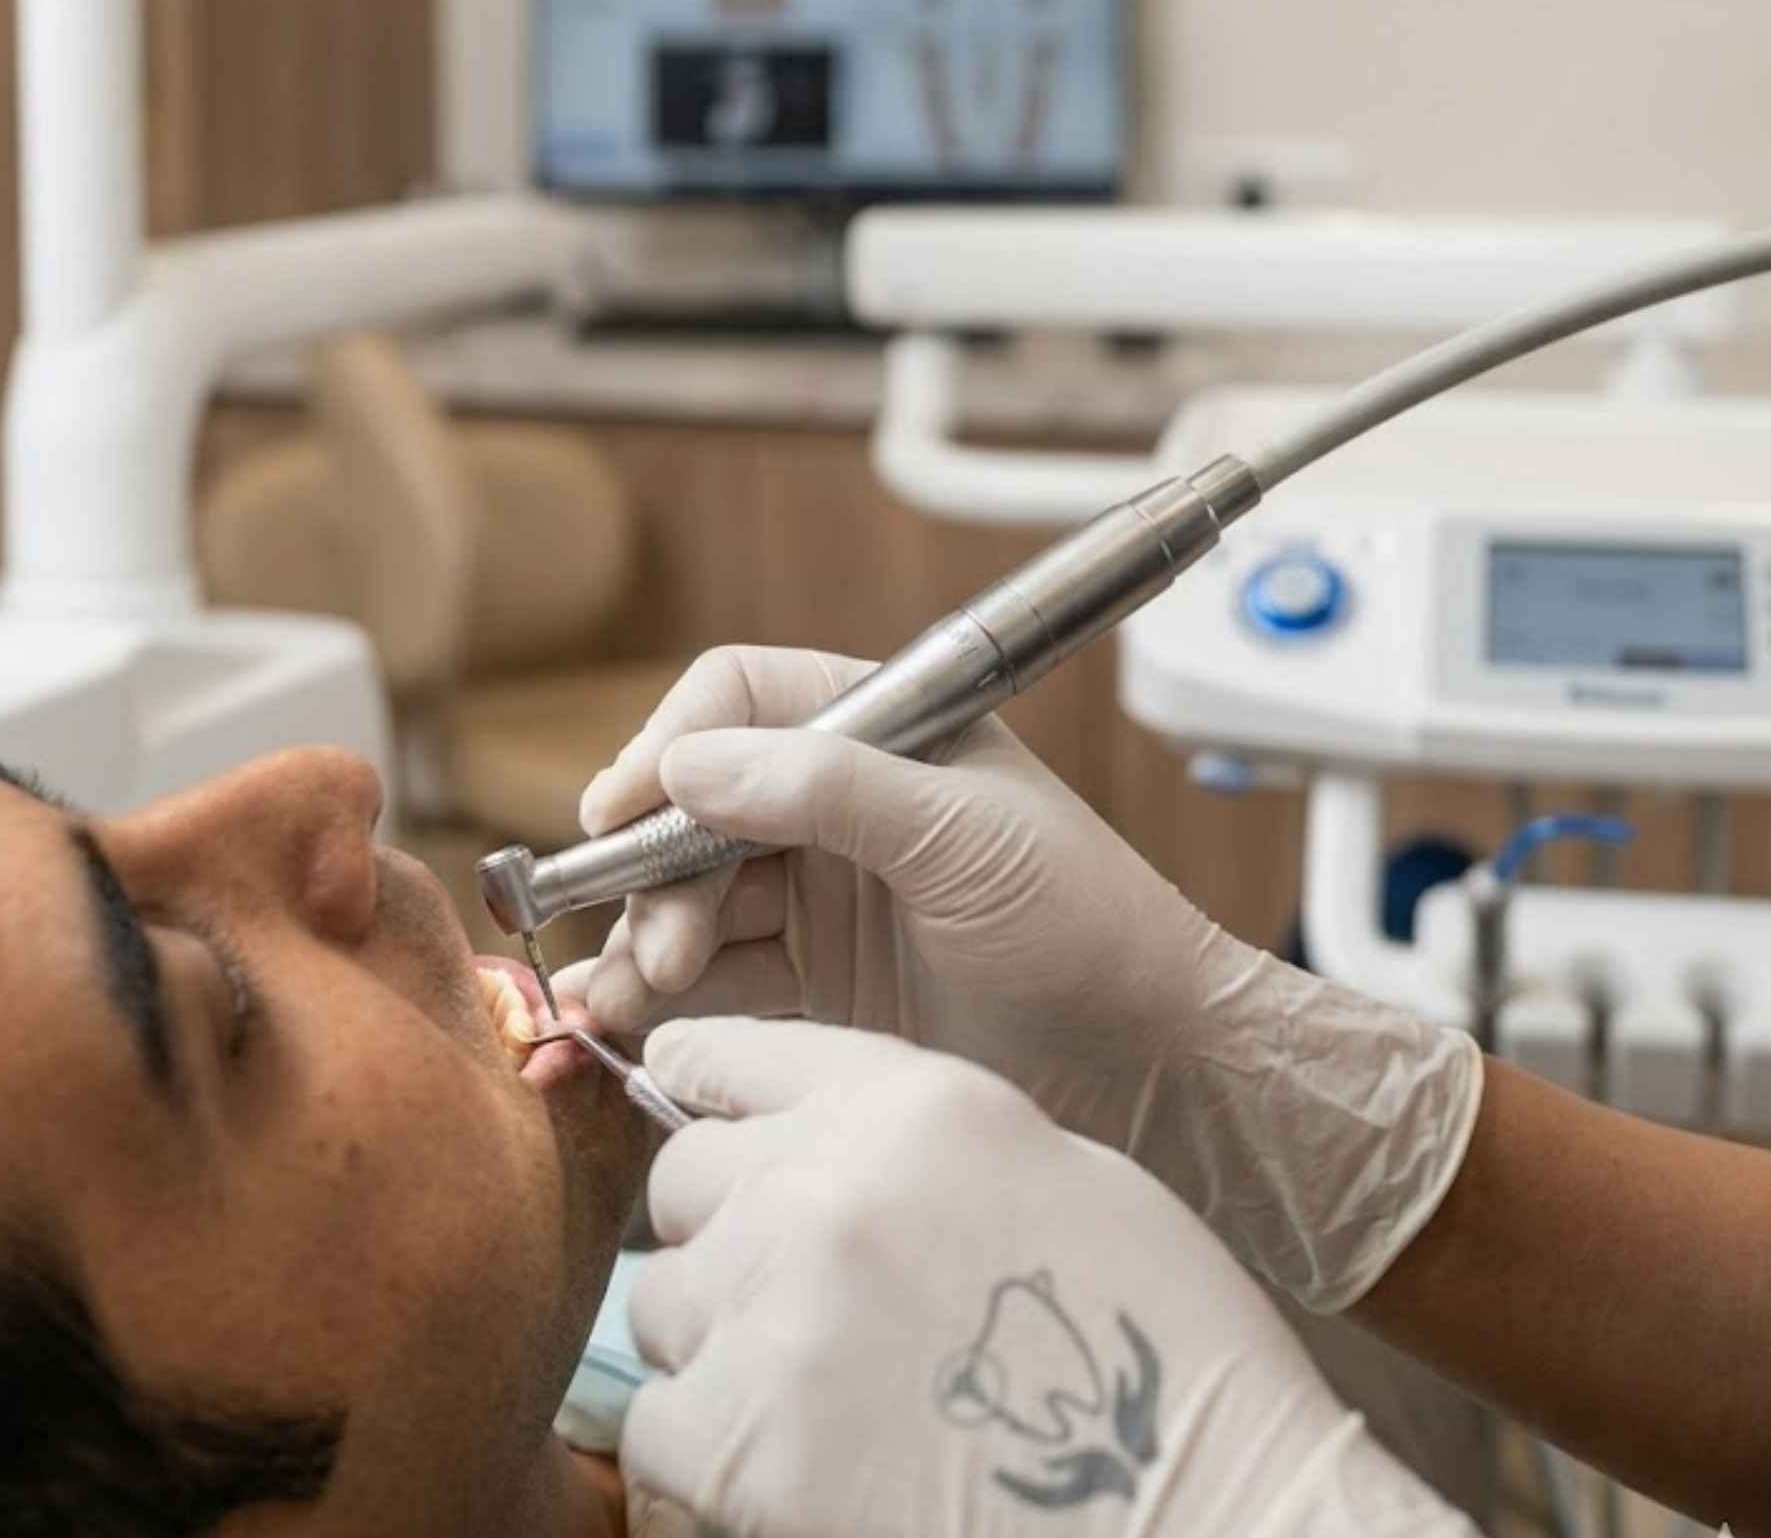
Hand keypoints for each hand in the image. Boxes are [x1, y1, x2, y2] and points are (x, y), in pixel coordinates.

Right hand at [562, 644, 1480, 1311]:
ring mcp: (820, 897)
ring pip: (687, 895)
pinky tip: (629, 1022)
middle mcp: (837, 804)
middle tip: (661, 946)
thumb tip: (690, 763)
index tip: (620, 811)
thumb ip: (829, 789)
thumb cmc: (1088, 927)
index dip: (671, 747)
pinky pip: (710, 975)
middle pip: (695, 806)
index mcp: (883, 732)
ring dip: (647, 937)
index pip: (741, 701)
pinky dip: (660, 995)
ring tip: (638, 995)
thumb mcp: (965, 839)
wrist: (1150, 1070)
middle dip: (657, 868)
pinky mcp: (812, 986)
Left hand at [624, 1020, 1479, 1537]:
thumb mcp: (1045, 1168)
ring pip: (659, 1302)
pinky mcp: (746, 1443)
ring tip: (815, 1387)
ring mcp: (780, 1312)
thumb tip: (797, 1138)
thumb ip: (905, 1135)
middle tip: (796, 1296)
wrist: (1204, 1506)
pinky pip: (655, 1425)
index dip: (707, 1091)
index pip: (734, 1057)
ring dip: (715, 1340)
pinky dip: (703, 1449)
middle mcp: (829, 1185)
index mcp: (911, 1102)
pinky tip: (793, 1459)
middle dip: (722, 1230)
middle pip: (682, 1179)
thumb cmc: (1154, 1340)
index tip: (692, 1113)